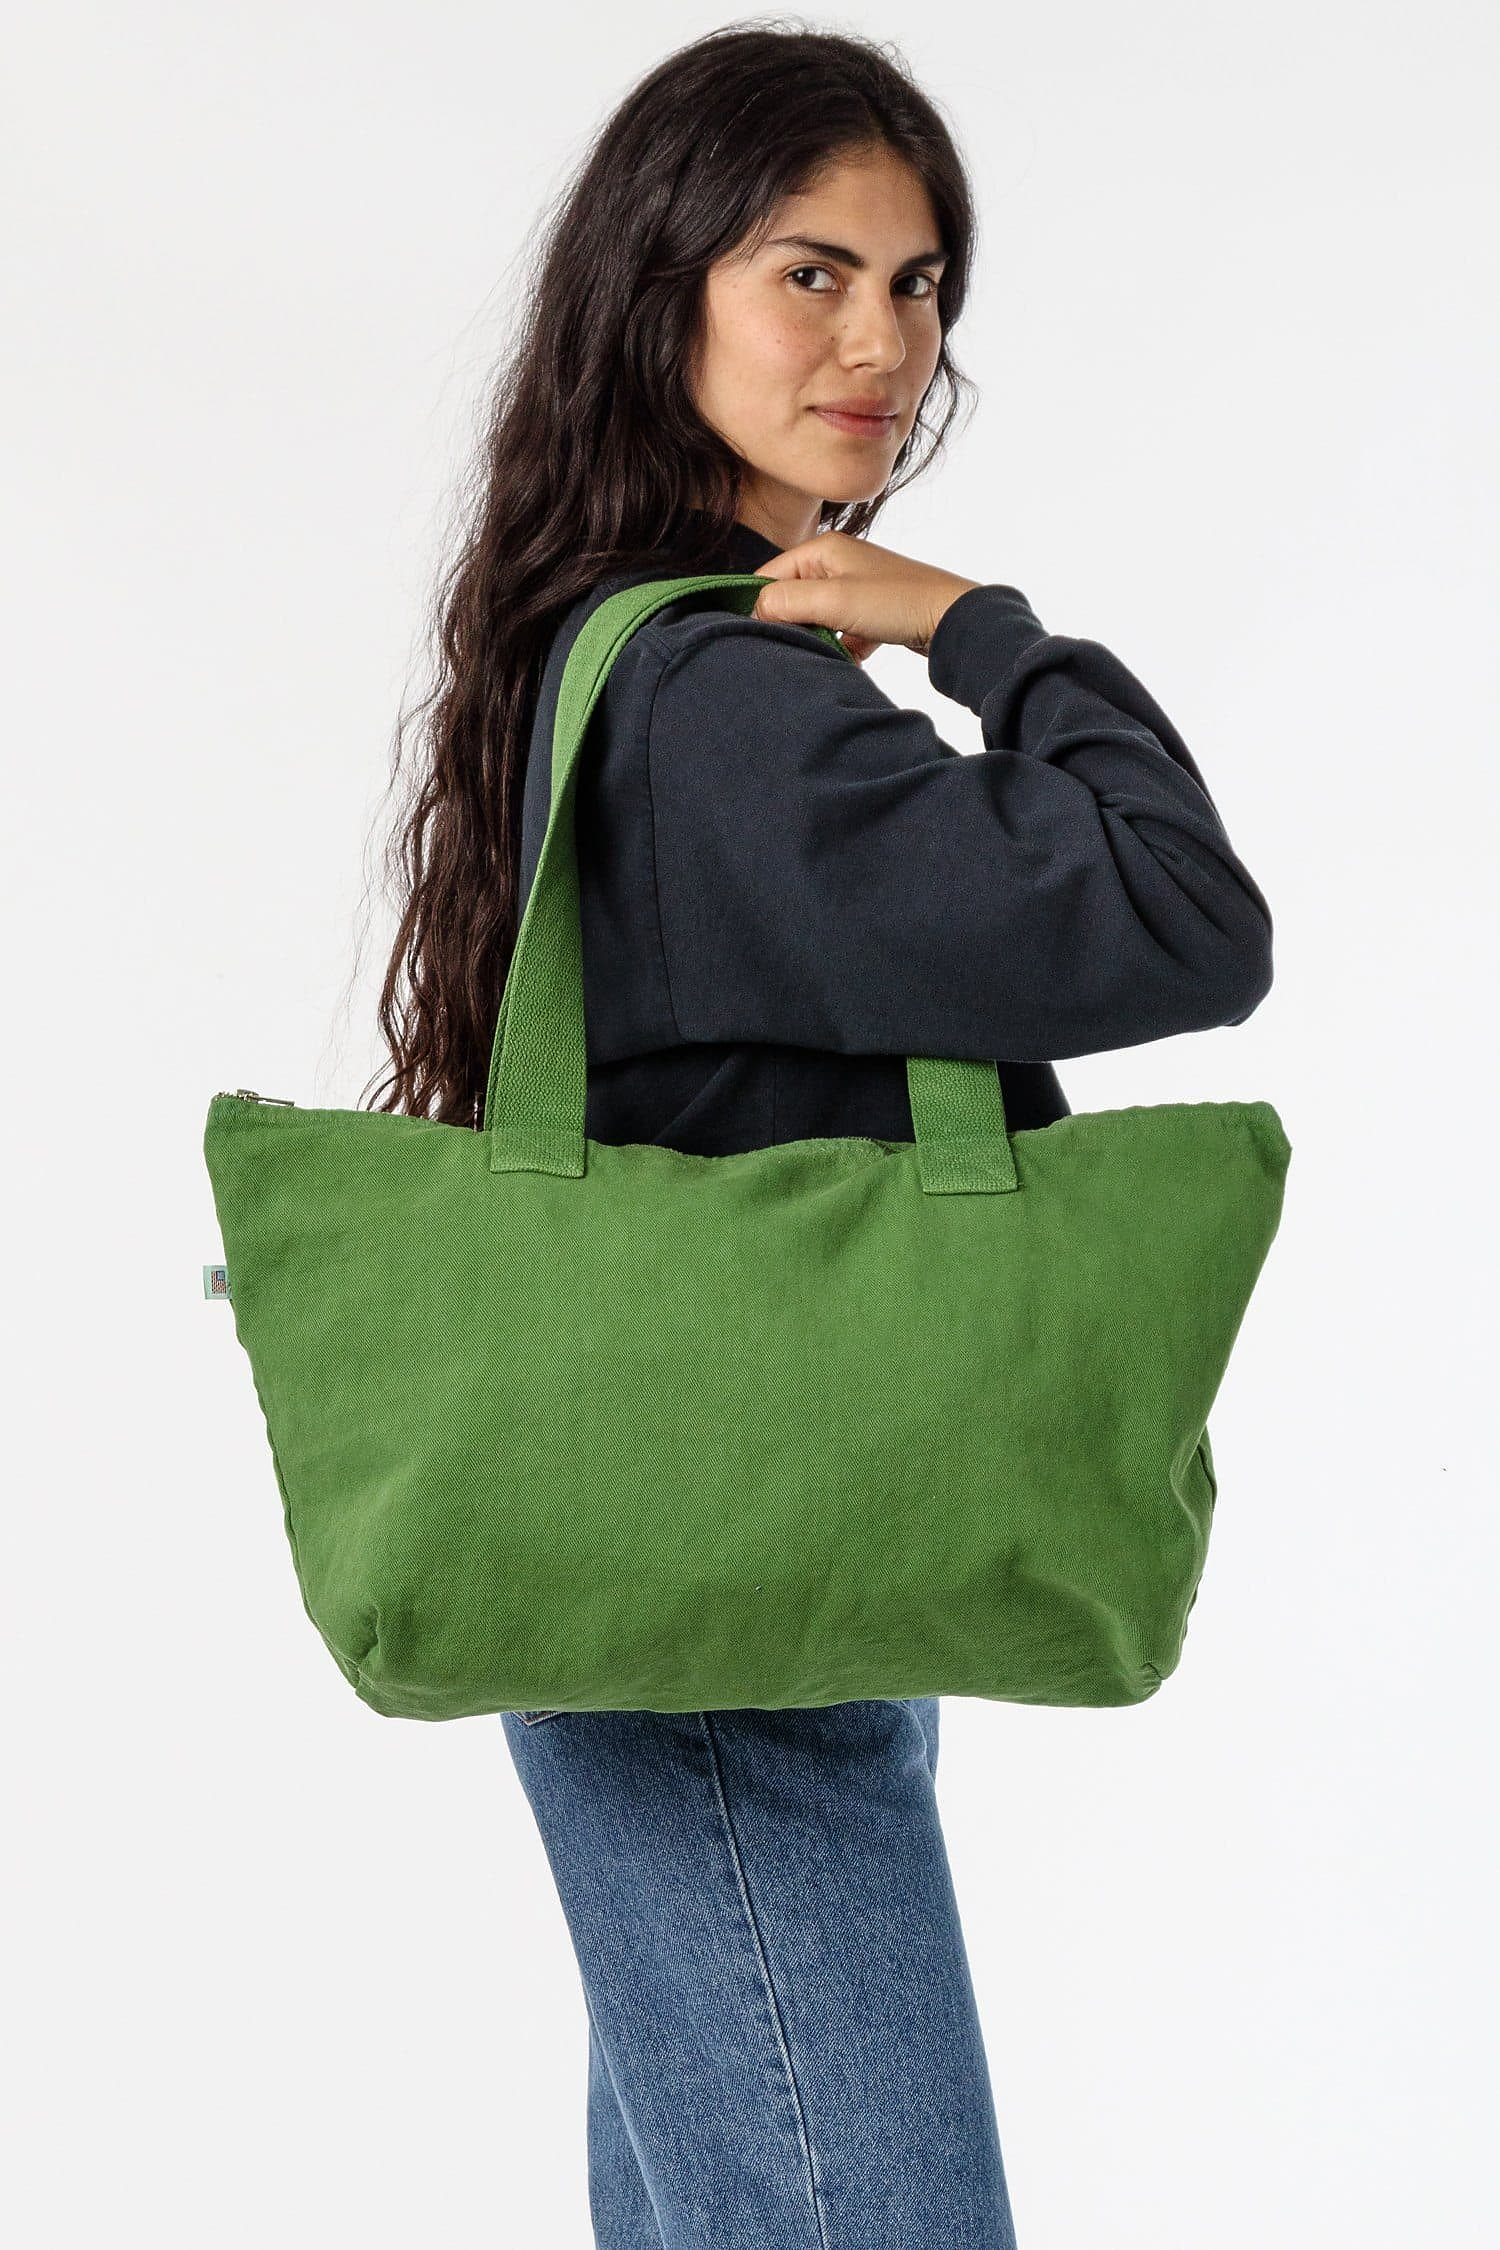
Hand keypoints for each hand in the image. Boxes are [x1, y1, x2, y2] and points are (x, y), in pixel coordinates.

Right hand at [751, 530, 980, 662]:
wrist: (954, 619)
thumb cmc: (897, 602)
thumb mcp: (834, 600)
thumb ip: (786, 601)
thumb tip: (754, 610)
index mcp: (823, 549)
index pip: (770, 575)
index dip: (760, 606)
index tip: (759, 635)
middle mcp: (837, 562)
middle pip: (792, 597)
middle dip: (791, 624)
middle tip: (794, 647)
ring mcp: (856, 587)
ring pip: (817, 617)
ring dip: (818, 638)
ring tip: (827, 651)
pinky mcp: (871, 612)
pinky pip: (842, 631)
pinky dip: (843, 646)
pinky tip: (853, 657)